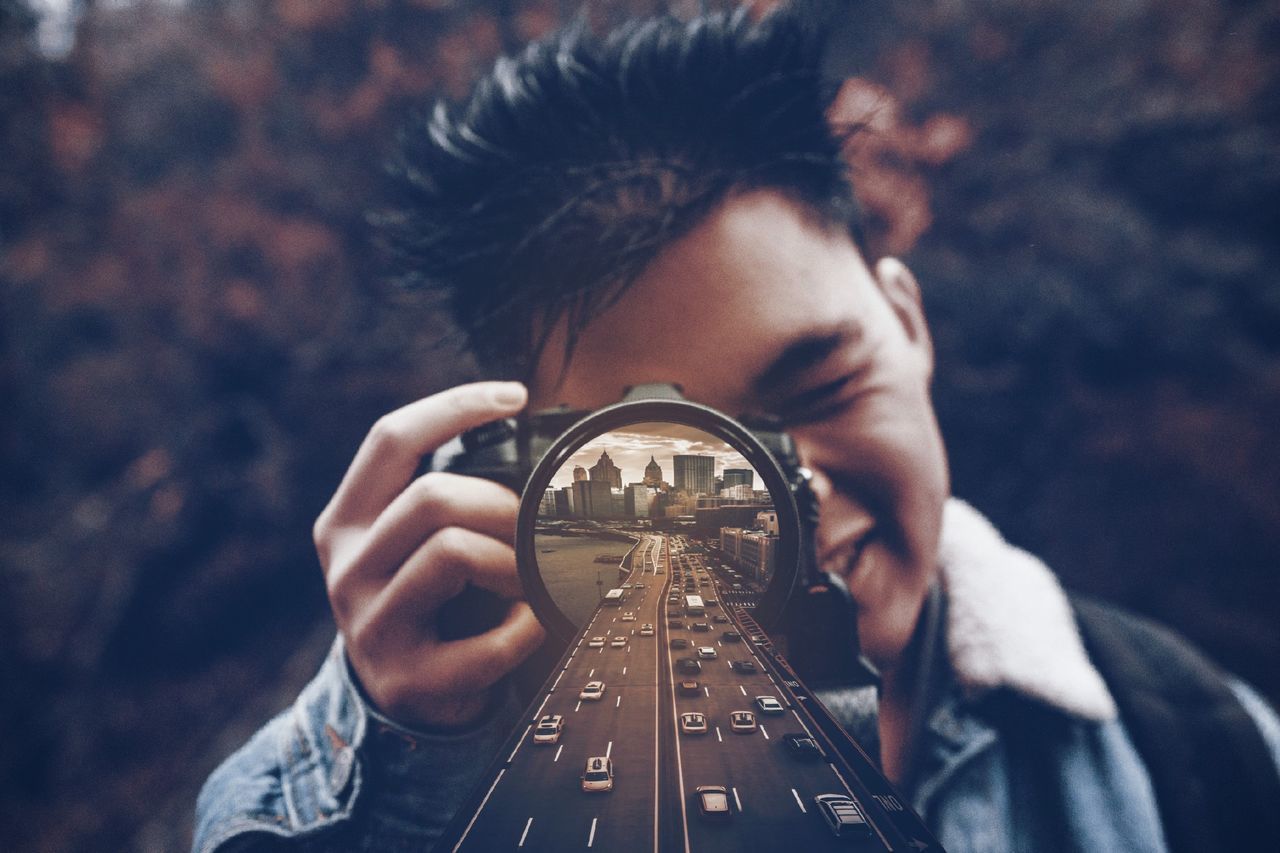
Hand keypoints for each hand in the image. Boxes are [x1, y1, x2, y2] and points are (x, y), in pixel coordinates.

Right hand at [313, 381, 545, 727]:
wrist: (401, 696)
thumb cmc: (424, 601)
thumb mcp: (408, 542)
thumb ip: (441, 493)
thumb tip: (528, 438)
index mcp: (346, 521)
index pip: (391, 438)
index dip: (455, 405)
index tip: (515, 396)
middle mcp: (347, 568)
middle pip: (432, 498)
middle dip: (500, 505)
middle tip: (528, 528)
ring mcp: (371, 626)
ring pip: (454, 552)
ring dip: (513, 561)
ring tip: (527, 577)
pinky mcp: (407, 679)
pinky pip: (490, 640)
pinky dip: (528, 627)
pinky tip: (531, 624)